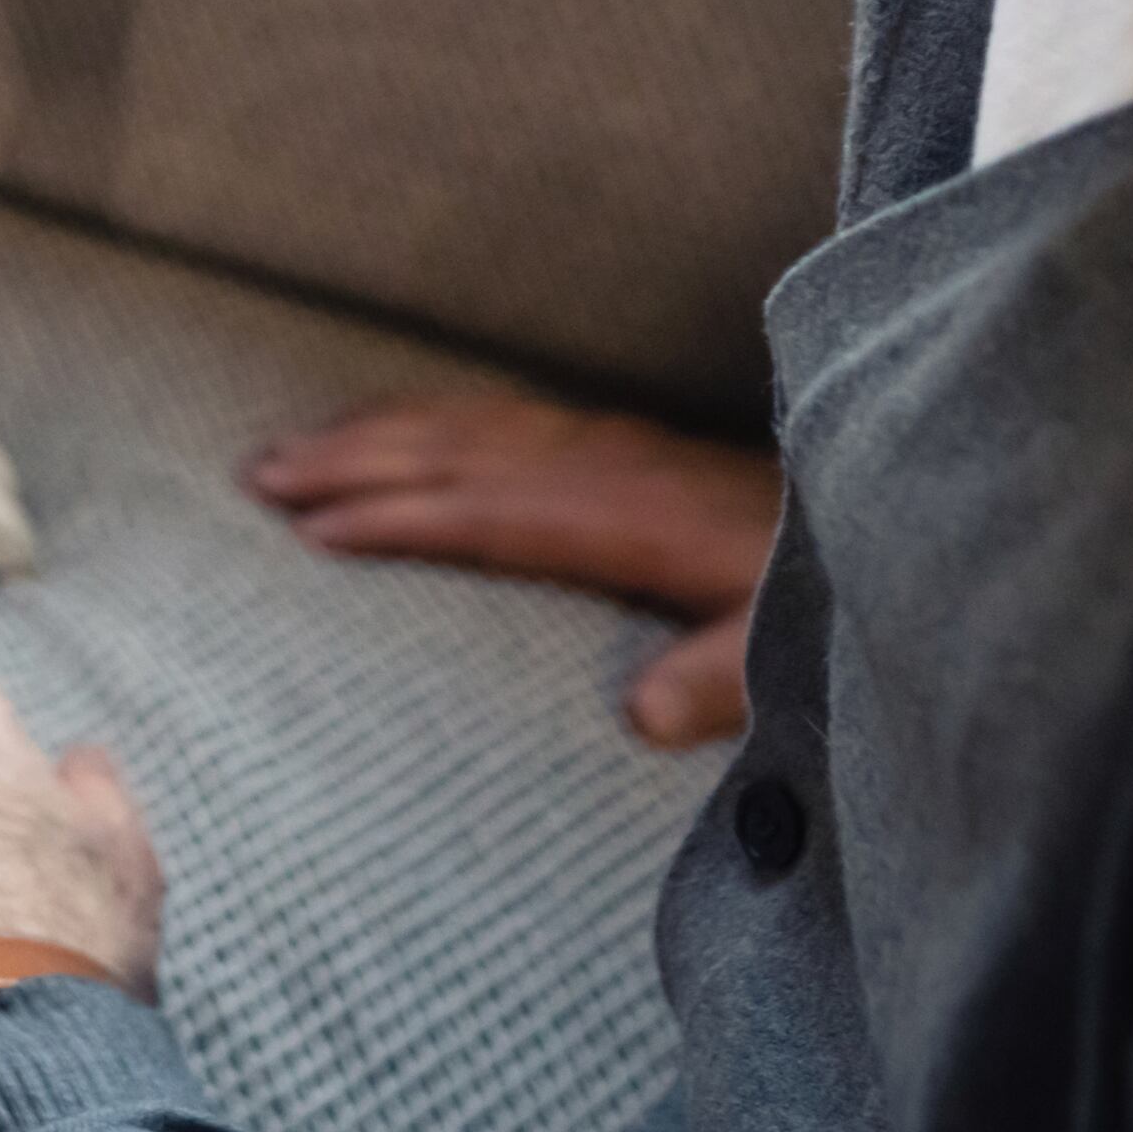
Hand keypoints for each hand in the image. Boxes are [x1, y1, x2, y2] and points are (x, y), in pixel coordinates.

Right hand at [248, 398, 781, 747]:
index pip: (487, 514)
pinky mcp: (620, 442)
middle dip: (351, 461)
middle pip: (455, 455)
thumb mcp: (780, 650)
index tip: (313, 528)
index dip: (398, 518)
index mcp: (627, 519)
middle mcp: (605, 468)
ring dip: (374, 432)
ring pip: (467, 425)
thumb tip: (636, 716)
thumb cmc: (820, 596)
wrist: (876, 511)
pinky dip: (429, 415)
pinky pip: (499, 416)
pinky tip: (395, 427)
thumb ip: (713, 681)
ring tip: (290, 447)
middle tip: (257, 474)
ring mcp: (609, 446)